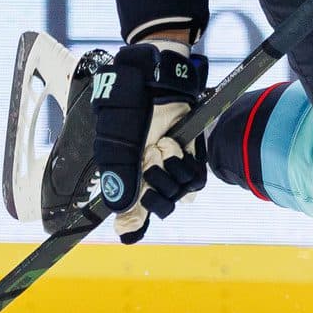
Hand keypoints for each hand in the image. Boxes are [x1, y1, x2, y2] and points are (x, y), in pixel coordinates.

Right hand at [91, 44, 207, 243]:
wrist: (154, 78)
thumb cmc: (129, 106)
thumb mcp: (117, 142)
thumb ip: (119, 175)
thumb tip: (119, 212)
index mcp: (126, 175)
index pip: (129, 213)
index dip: (131, 226)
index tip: (128, 234)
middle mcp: (148, 175)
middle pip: (157, 207)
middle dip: (154, 189)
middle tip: (146, 161)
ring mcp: (171, 167)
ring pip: (177, 196)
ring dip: (168, 173)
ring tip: (160, 147)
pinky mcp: (192, 157)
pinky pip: (195, 180)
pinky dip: (183, 165)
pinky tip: (172, 146)